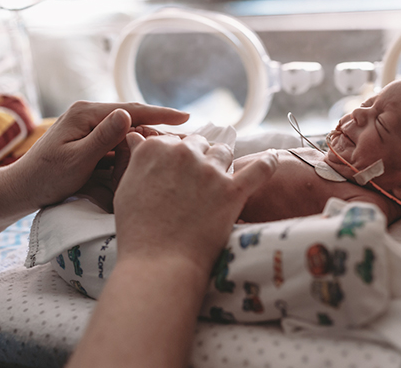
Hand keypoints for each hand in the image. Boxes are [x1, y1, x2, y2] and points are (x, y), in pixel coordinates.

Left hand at [3, 101, 188, 209]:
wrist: (22, 189)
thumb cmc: (47, 177)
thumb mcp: (77, 159)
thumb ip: (103, 137)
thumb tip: (126, 114)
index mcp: (86, 114)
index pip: (131, 110)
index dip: (160, 113)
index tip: (186, 117)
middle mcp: (88, 115)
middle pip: (133, 119)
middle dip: (161, 127)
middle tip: (191, 136)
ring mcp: (89, 128)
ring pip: (128, 132)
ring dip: (150, 139)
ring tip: (177, 146)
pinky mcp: (89, 141)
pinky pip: (119, 143)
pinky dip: (136, 149)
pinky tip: (153, 156)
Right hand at [113, 133, 277, 273]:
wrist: (159, 263)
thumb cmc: (138, 232)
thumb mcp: (126, 188)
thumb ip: (138, 158)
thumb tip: (136, 136)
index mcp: (155, 148)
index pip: (173, 141)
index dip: (177, 157)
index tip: (178, 172)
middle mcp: (183, 152)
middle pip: (200, 143)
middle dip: (199, 158)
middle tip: (198, 182)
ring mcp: (210, 171)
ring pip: (225, 152)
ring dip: (222, 164)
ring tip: (220, 182)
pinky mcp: (232, 190)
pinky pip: (261, 168)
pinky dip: (268, 162)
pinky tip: (274, 158)